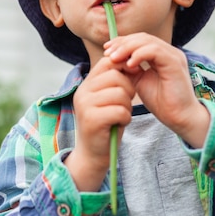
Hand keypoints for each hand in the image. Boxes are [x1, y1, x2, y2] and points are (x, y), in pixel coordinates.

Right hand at [64, 56, 134, 191]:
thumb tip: (131, 60)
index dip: (124, 67)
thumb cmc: (105, 125)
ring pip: (120, 93)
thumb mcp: (108, 99)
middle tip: (125, 103)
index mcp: (86, 84)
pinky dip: (126, 118)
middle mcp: (82, 91)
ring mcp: (85, 105)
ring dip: (127, 106)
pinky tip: (119, 124)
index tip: (131, 78)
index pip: (107, 62)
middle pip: (116, 76)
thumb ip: (114, 81)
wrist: (92, 154)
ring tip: (120, 115)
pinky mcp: (92, 120)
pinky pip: (120, 110)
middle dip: (128, 89)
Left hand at [104, 33, 209, 147]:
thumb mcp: (139, 82)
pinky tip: (129, 64)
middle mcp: (168, 52)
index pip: (139, 40)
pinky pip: (155, 51)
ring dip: (127, 48)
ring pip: (147, 41)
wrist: (179, 118)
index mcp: (160, 55)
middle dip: (122, 43)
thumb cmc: (161, 102)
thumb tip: (112, 59)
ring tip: (114, 58)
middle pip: (142, 37)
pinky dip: (139, 54)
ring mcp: (173, 55)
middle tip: (107, 52)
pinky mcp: (175, 63)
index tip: (106, 50)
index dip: (121, 42)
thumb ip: (129, 69)